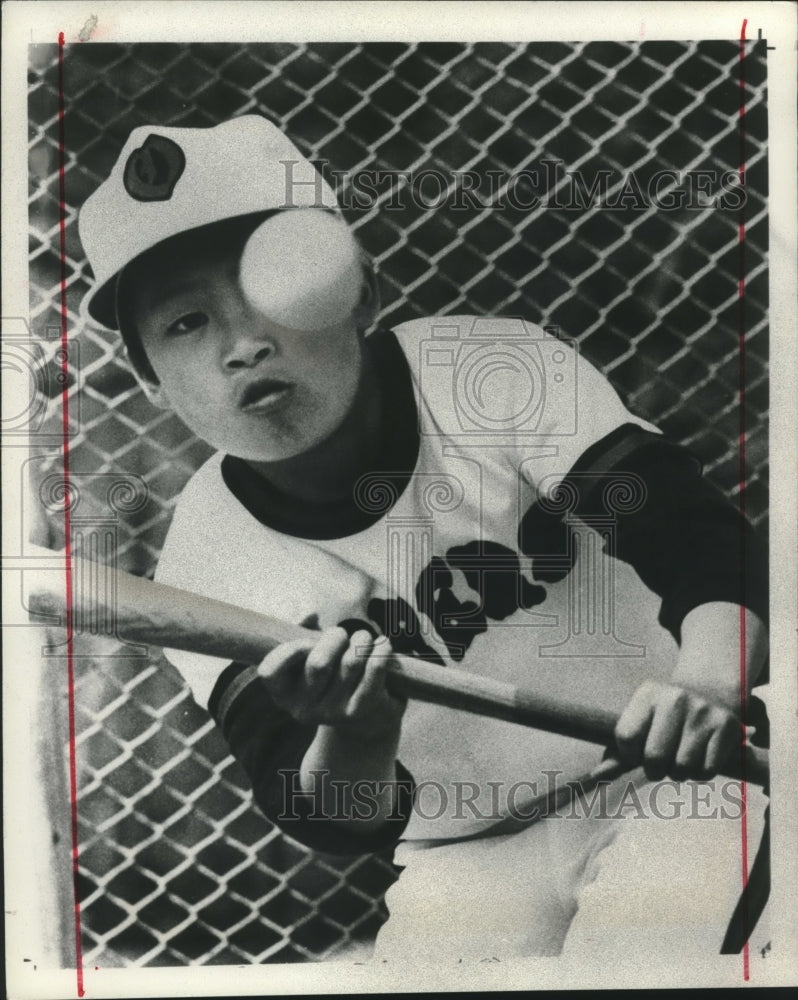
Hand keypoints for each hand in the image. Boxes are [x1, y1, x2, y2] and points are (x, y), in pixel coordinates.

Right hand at [256, 626, 404, 741]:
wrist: (367, 718)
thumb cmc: (333, 677)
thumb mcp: (311, 661)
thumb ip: (304, 636)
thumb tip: (312, 616)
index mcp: (283, 694)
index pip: (270, 672)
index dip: (290, 650)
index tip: (307, 642)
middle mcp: (303, 709)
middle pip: (319, 663)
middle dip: (335, 638)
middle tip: (342, 635)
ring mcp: (332, 714)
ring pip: (350, 663)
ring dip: (361, 640)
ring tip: (364, 638)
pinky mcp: (360, 711)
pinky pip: (374, 672)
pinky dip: (381, 651)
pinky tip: (383, 644)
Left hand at [614, 679, 740, 780]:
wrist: (709, 693)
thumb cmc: (663, 718)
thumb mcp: (639, 722)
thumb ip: (617, 751)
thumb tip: (596, 776)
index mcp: (647, 694)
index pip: (626, 737)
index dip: (629, 756)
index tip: (637, 754)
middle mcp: (675, 698)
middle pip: (654, 758)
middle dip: (655, 770)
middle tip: (661, 763)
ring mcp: (702, 711)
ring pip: (682, 768)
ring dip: (679, 773)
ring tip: (680, 758)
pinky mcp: (726, 727)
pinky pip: (706, 771)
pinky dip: (700, 774)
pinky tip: (700, 758)